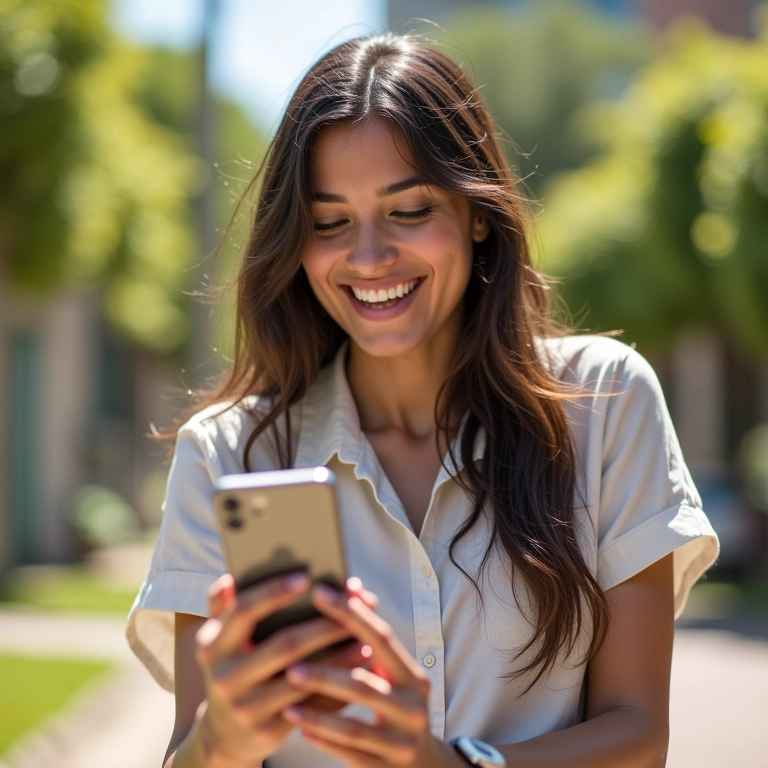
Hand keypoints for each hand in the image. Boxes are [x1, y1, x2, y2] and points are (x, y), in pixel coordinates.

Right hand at [193, 572, 353, 765]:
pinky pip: (311, 707)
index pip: (243, 612)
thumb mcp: (219, 640)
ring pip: (304, 679)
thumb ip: (224, 606)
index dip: (273, 592)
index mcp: (212, 645)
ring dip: (340, 658)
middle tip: (354, 607)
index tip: (305, 577)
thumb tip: (231, 576)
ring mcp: (246, 708)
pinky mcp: (268, 731)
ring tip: (366, 639)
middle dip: (324, 625)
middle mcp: (225, 677)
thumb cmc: (233, 667)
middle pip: (283, 645)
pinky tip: (359, 671)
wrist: (224, 733)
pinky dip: (339, 687)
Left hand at [282, 578, 452, 766]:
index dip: (350, 614)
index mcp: (413, 677)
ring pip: (354, 722)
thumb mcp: (394, 676)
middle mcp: (413, 707)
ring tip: (288, 687)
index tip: (317, 593)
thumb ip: (372, 639)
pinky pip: (348, 751)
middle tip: (288, 656)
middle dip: (326, 669)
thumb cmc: (398, 707)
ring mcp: (401, 742)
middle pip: (365, 684)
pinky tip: (297, 721)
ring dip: (317, 704)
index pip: (381, 638)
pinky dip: (321, 735)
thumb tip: (351, 587)